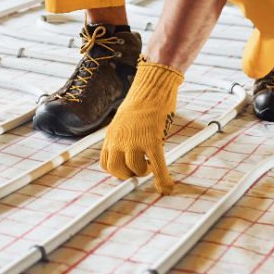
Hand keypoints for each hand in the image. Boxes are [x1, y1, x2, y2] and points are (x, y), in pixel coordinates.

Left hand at [99, 57, 183, 193]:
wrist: (153, 87)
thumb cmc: (142, 101)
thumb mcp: (124, 120)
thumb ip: (123, 137)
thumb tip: (129, 150)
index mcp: (112, 135)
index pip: (105, 163)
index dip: (116, 171)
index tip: (126, 171)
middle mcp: (120, 139)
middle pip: (117, 170)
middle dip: (129, 174)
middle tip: (140, 169)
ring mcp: (135, 141)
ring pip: (135, 170)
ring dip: (144, 172)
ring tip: (152, 166)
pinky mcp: (153, 141)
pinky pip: (157, 167)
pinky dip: (162, 180)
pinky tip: (167, 186)